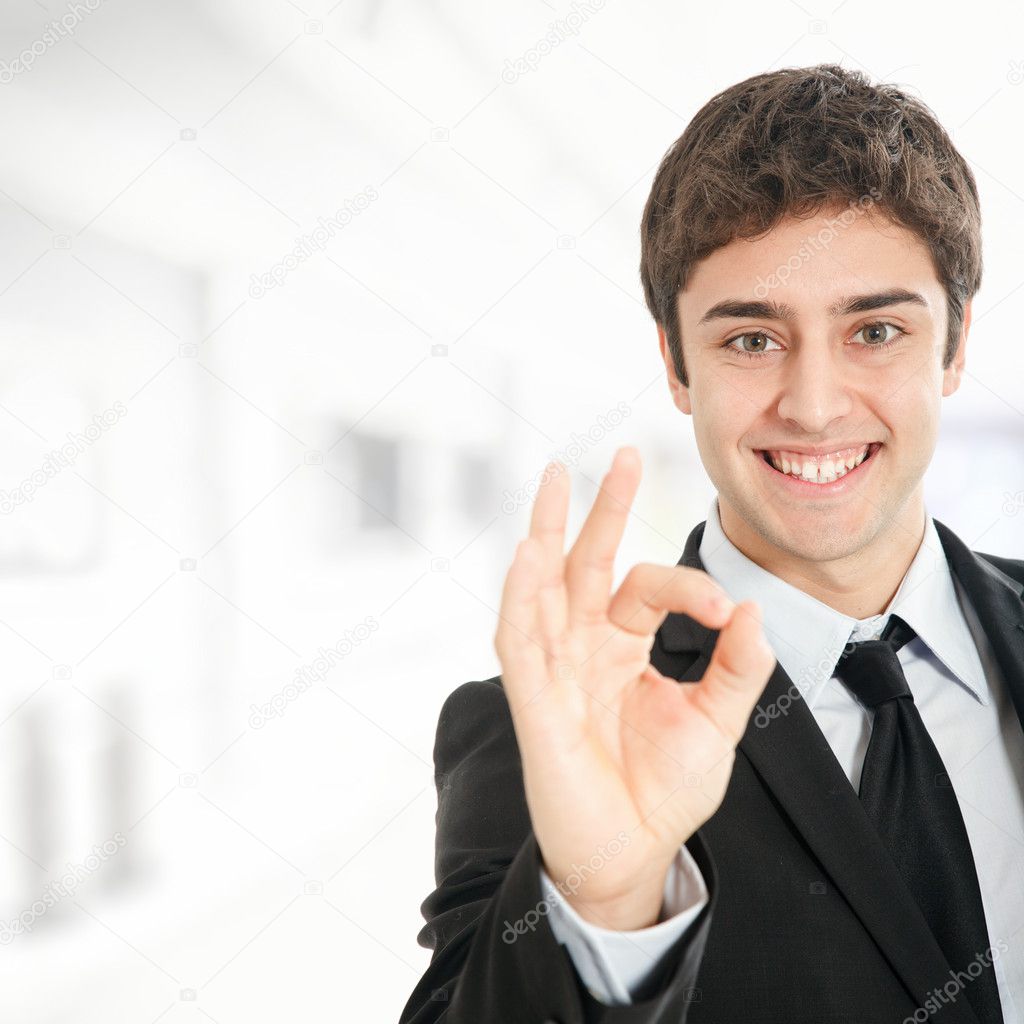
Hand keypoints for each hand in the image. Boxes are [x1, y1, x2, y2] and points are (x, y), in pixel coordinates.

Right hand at [494, 446, 775, 929]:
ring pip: (542, 585)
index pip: (649, 587)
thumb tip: (752, 610)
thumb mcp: (716, 722)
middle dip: (602, 508)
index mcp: (623, 645)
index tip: (726, 609)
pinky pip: (520, 639)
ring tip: (555, 477)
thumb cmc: (665, 788)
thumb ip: (735, 667)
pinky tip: (529, 553)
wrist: (635, 852)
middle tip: (622, 454)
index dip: (690, 587)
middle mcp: (584, 645)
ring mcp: (556, 667)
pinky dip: (521, 595)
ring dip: (547, 531)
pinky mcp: (534, 700)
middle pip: (586, 562)